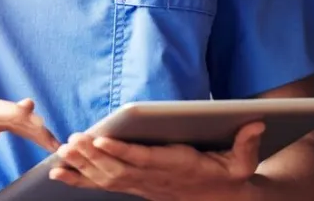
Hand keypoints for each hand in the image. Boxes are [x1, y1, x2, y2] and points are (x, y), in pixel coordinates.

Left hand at [49, 121, 265, 200]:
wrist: (220, 200)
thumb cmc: (227, 177)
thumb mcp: (243, 164)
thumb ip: (247, 143)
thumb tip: (256, 121)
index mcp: (178, 167)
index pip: (144, 159)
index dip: (121, 151)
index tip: (101, 139)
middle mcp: (155, 179)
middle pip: (119, 169)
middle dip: (93, 156)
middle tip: (71, 141)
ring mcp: (143, 186)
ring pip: (107, 178)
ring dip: (82, 166)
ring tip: (62, 153)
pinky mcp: (135, 187)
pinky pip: (102, 185)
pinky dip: (79, 180)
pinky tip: (58, 173)